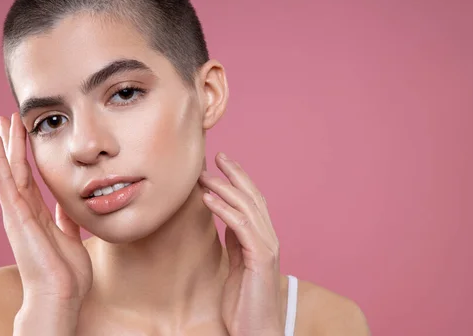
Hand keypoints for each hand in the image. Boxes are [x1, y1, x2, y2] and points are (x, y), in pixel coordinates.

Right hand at [0, 112, 92, 311]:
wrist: (61, 294)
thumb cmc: (66, 272)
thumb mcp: (70, 236)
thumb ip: (65, 220)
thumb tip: (68, 204)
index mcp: (35, 215)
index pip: (28, 177)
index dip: (24, 155)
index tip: (22, 134)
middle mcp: (22, 212)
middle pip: (14, 170)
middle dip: (10, 144)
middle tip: (5, 120)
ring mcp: (16, 215)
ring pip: (7, 173)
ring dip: (2, 148)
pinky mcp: (16, 218)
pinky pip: (6, 186)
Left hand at [198, 153, 283, 335]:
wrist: (256, 332)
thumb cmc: (244, 303)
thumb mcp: (237, 265)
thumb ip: (235, 241)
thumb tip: (225, 219)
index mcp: (262, 239)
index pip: (252, 201)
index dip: (238, 180)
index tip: (220, 164)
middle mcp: (269, 238)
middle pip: (253, 196)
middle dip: (235, 174)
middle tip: (217, 155)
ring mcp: (268, 247)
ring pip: (248, 207)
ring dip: (224, 187)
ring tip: (203, 175)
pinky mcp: (261, 258)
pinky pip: (241, 226)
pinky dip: (224, 209)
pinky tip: (207, 198)